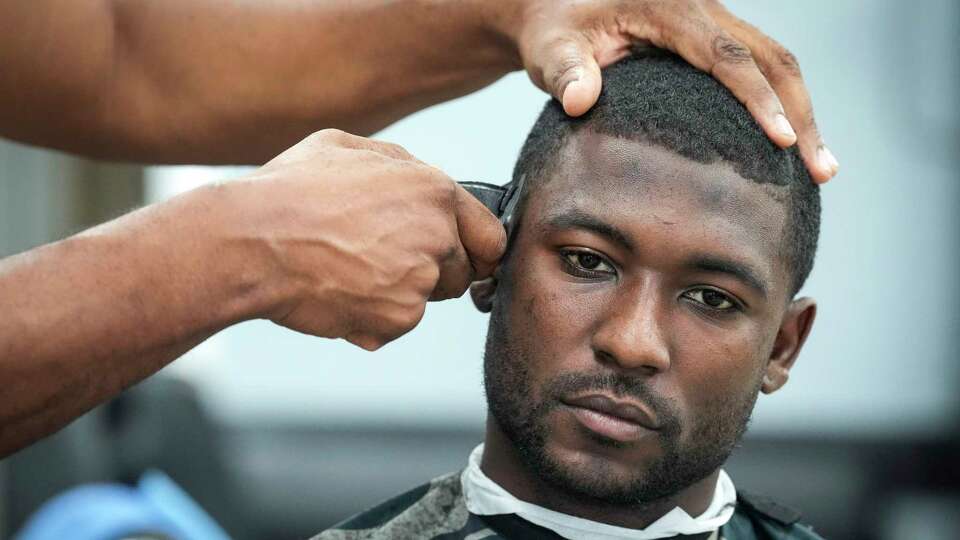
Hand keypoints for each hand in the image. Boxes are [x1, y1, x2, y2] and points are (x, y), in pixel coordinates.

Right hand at [225, 130, 505, 349]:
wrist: (251, 241)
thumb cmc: (290, 191)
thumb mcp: (345, 148)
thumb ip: (397, 164)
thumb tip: (416, 176)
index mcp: (434, 191)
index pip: (489, 235)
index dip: (475, 249)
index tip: (464, 259)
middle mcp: (437, 235)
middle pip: (460, 271)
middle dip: (431, 271)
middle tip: (380, 261)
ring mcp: (420, 280)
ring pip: (427, 298)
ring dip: (401, 294)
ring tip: (351, 272)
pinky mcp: (398, 318)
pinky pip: (397, 325)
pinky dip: (373, 319)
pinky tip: (337, 294)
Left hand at [488, 0, 837, 182]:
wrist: (555, 7)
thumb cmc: (552, 28)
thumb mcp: (549, 48)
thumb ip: (563, 70)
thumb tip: (579, 100)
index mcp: (669, 6)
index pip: (726, 55)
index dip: (757, 98)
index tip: (780, 141)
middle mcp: (701, 8)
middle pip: (771, 56)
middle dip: (801, 112)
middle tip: (821, 169)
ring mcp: (712, 22)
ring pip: (776, 61)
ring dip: (802, 110)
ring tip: (821, 167)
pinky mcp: (713, 40)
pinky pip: (759, 68)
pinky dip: (781, 104)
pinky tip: (790, 146)